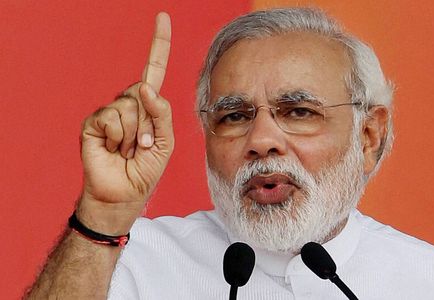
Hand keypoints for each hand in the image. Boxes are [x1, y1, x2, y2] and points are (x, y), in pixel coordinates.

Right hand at [77, 13, 172, 234]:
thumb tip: (144, 87)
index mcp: (148, 105)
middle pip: (143, 92)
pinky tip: (113, 149)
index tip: (162, 17)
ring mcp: (110, 112)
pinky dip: (118, 136)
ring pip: (129, 105)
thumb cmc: (146, 168)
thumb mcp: (165, 141)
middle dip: (149, 124)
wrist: (124, 193)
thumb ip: (162, 113)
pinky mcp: (94, 122)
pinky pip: (112, 116)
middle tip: (142, 145)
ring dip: (134, 134)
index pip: (153, 69)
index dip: (159, 45)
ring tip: (127, 150)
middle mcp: (128, 103)